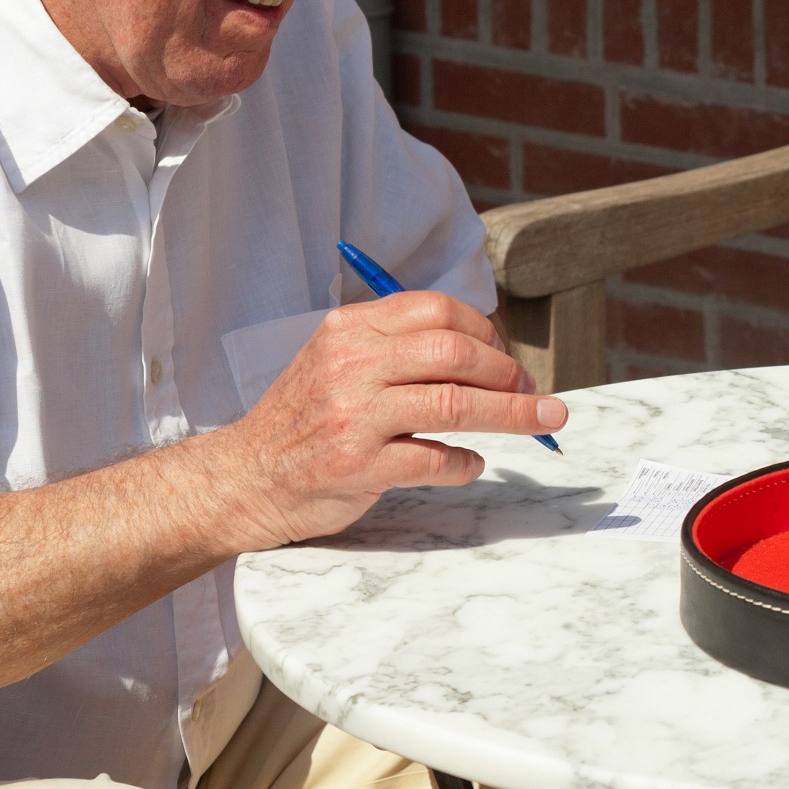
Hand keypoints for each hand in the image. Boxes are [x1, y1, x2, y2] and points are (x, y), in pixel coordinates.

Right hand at [206, 292, 567, 547]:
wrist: (245, 477)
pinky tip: (472, 464)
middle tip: (532, 391)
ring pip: (456, 403)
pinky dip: (466, 463)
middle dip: (507, 372)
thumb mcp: (336, 361)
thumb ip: (396, 348)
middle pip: (455, 353)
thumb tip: (485, 351)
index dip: (486, 331)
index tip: (506, 356)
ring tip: (543, 420)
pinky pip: (436, 459)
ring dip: (512, 413)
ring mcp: (354, 416)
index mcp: (350, 329)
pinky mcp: (359, 466)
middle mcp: (351, 365)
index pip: (436, 311)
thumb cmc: (304, 420)